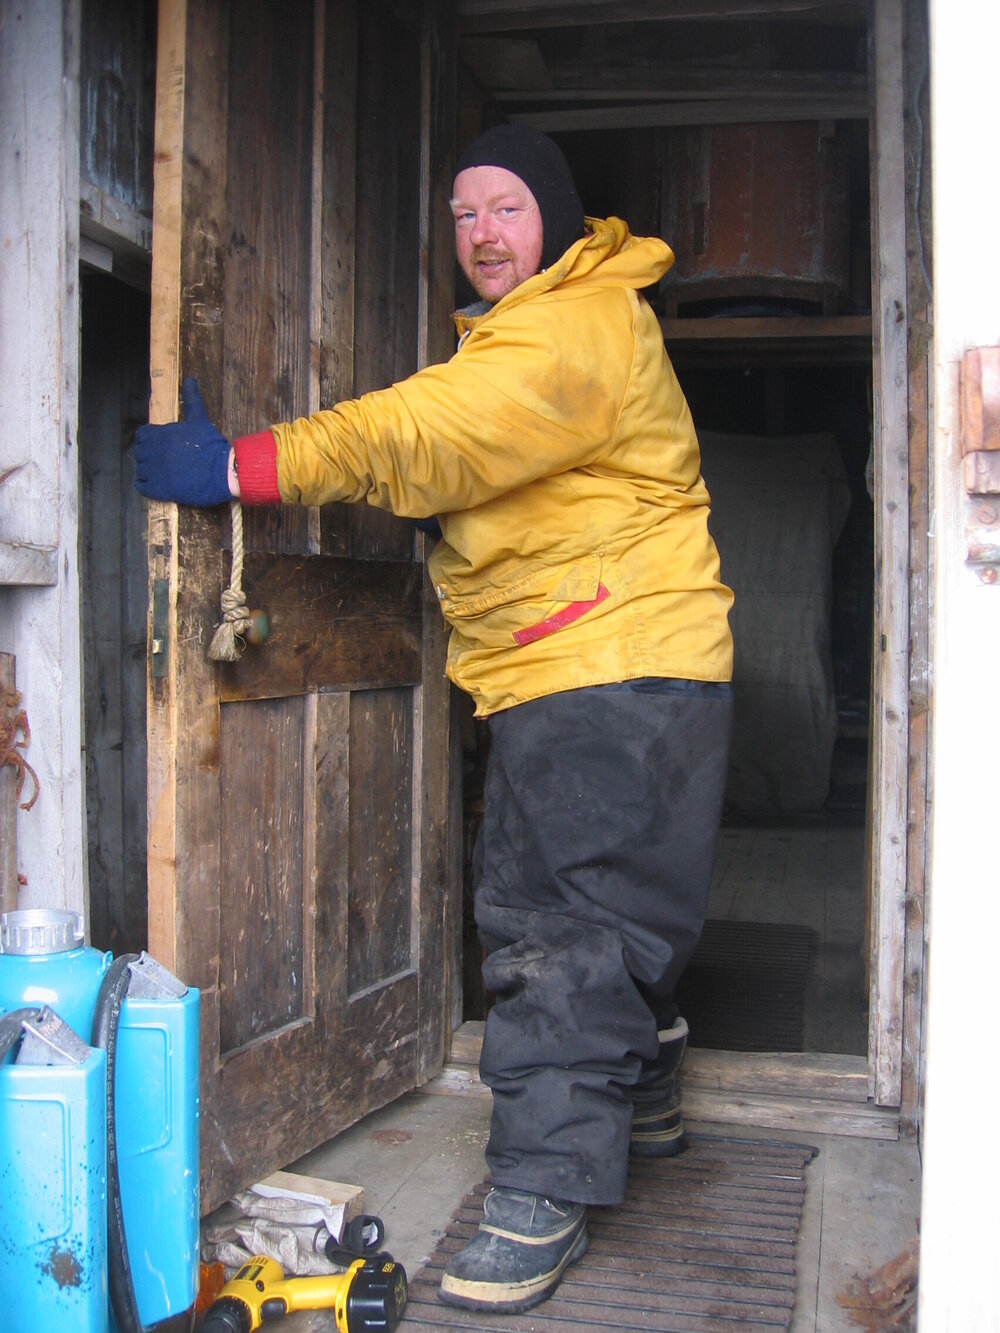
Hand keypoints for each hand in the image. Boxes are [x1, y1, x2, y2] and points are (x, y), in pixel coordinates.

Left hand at [134, 378, 232, 505]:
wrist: (222, 472)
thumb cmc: (211, 446)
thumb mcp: (199, 420)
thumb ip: (192, 399)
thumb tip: (190, 379)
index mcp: (159, 435)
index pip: (142, 436)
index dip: (149, 440)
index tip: (160, 444)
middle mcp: (153, 452)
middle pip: (139, 453)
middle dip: (148, 455)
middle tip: (163, 459)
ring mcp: (154, 471)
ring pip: (141, 469)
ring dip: (148, 470)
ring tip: (163, 472)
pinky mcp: (158, 488)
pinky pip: (142, 486)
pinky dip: (145, 484)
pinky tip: (157, 483)